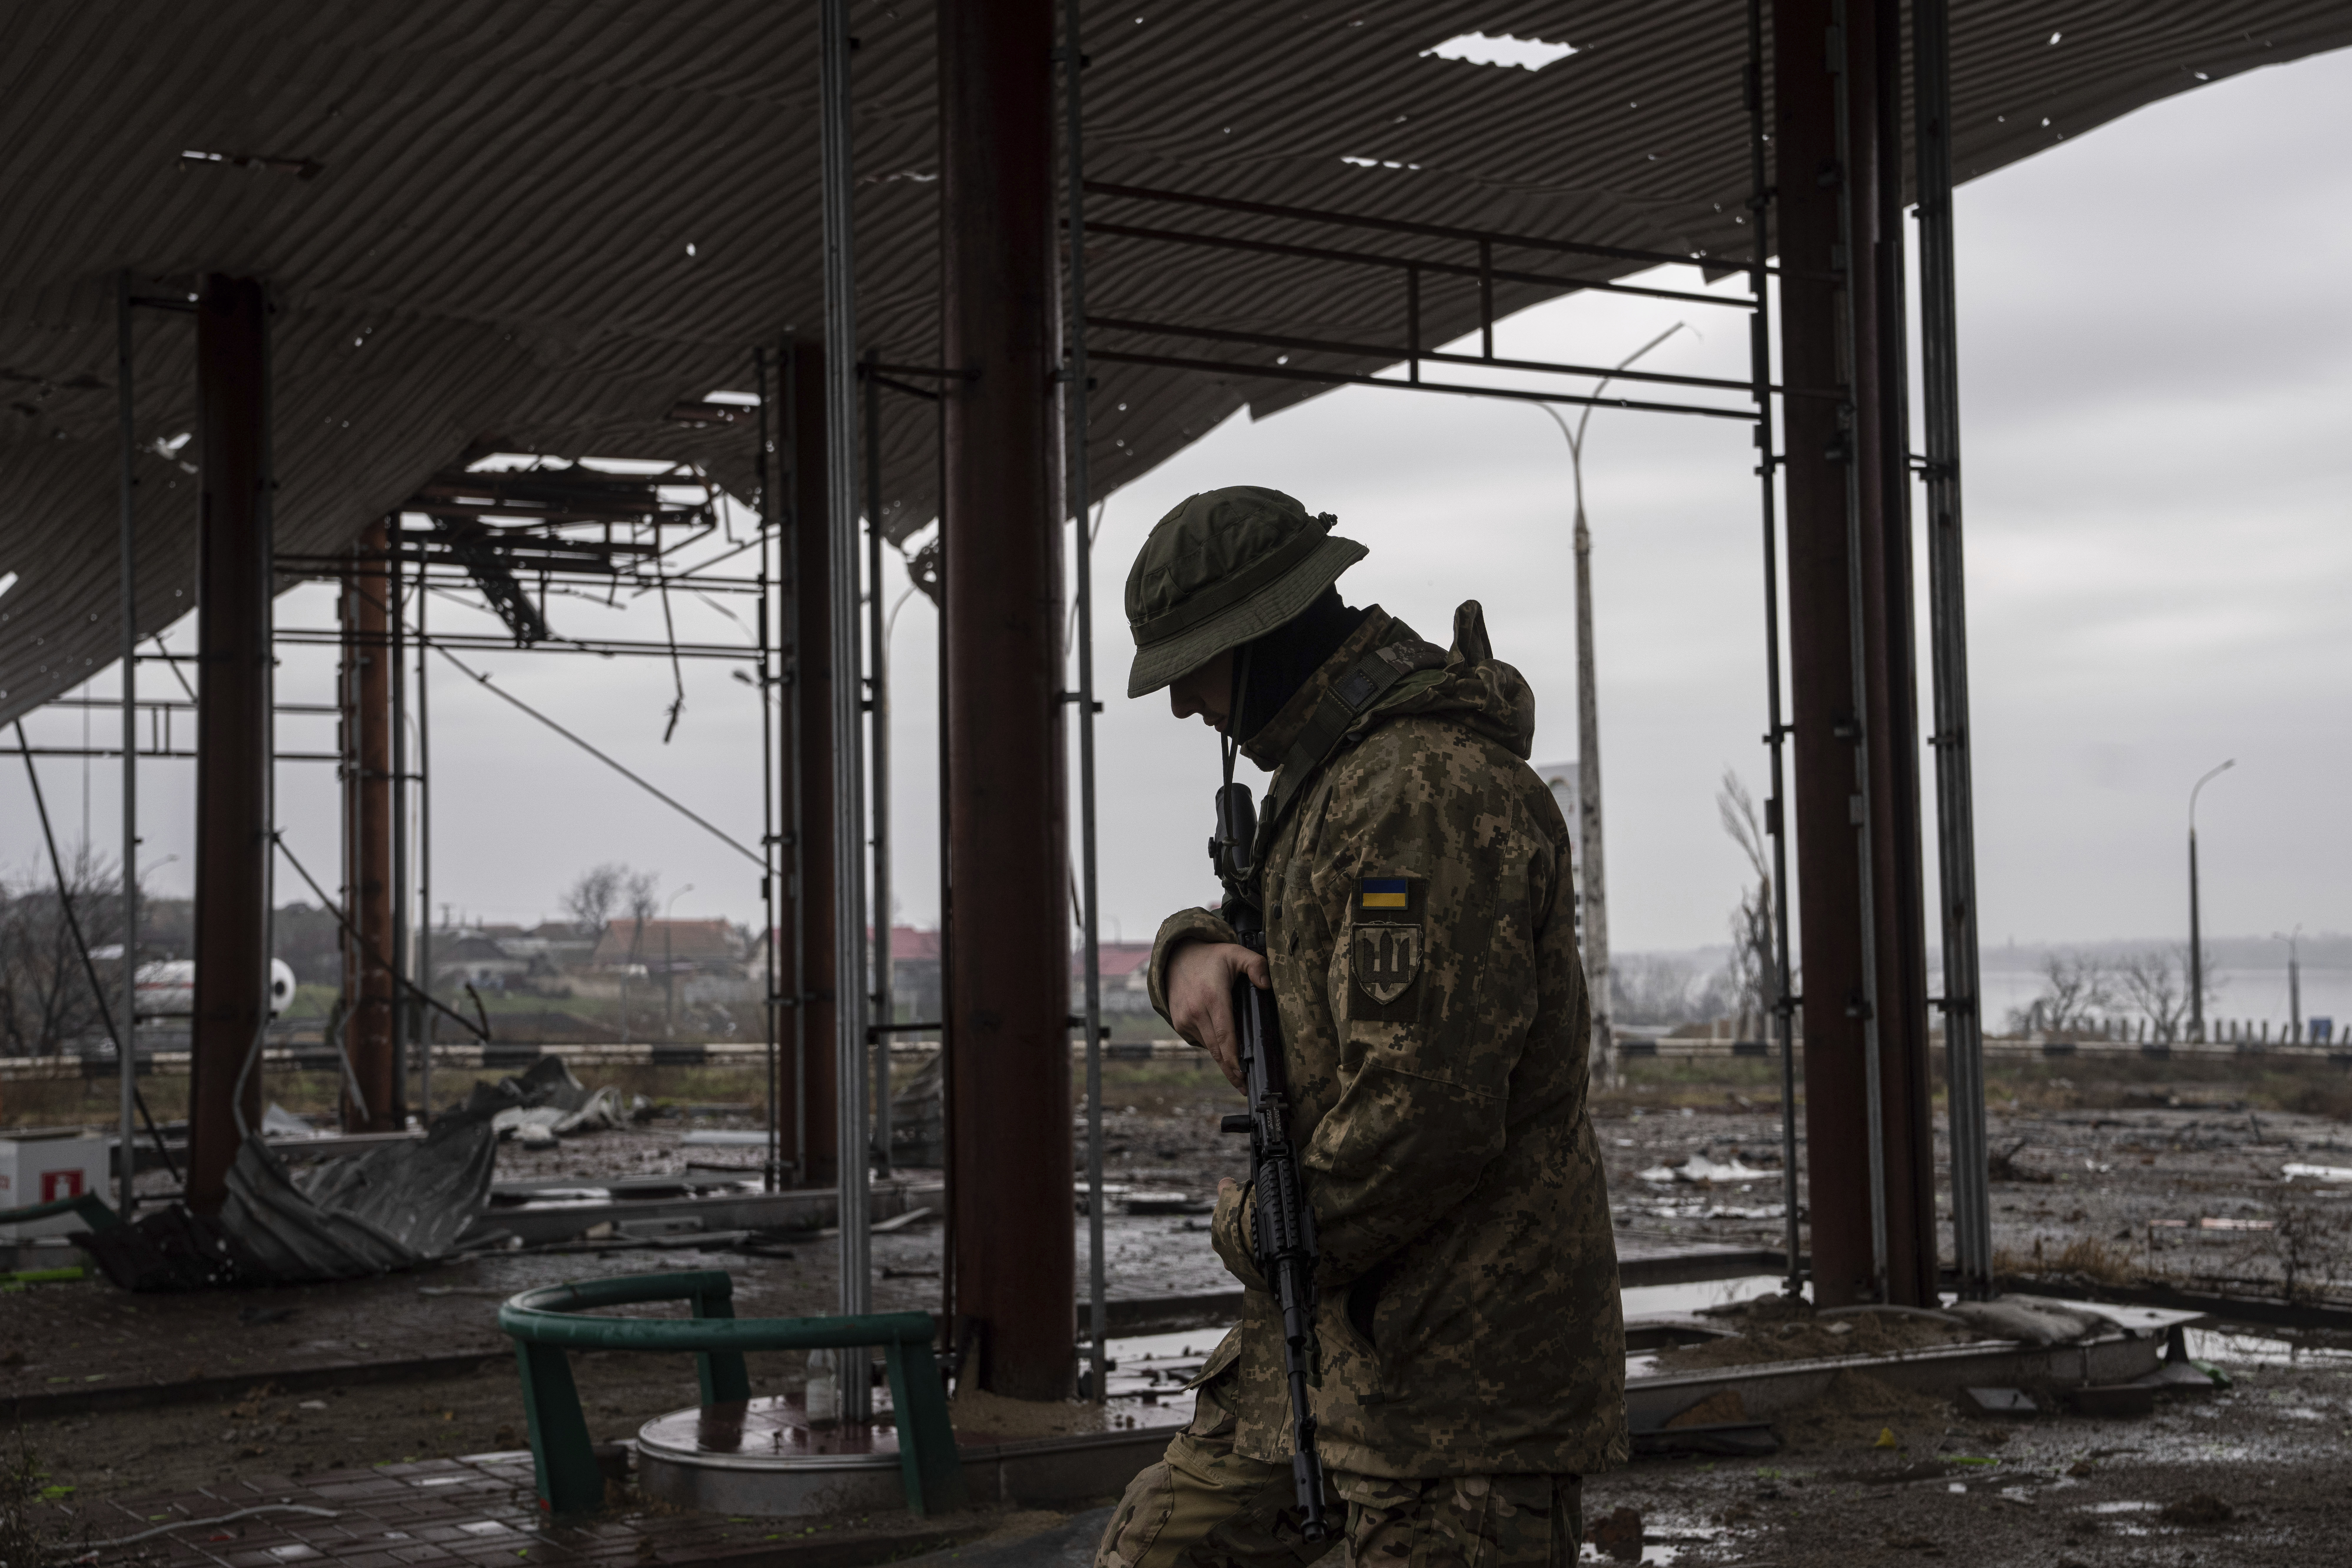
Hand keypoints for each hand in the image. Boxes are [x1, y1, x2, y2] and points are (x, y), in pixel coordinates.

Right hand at [1167, 939, 1269, 1088]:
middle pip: (1217, 1049)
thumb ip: (1255, 965)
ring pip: (1209, 1047)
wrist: (1176, 957)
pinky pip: (1200, 1040)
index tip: (1243, 1077)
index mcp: (1213, 998)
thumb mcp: (1236, 953)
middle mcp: (1196, 1012)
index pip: (1225, 1036)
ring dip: (1223, 1059)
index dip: (1234, 1060)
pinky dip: (1212, 1046)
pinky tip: (1224, 1049)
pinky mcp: (1180, 1023)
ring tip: (1237, 1072)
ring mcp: (1185, 1019)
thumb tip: (1266, 984)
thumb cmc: (1211, 958)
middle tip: (1244, 1087)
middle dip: (1231, 1071)